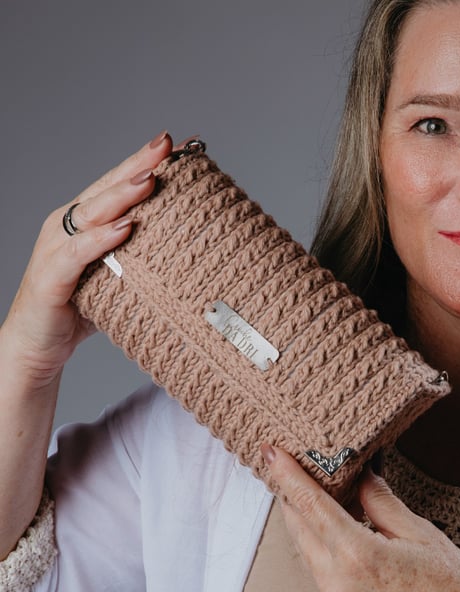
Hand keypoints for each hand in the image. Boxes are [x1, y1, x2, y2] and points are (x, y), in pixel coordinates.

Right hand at [2, 131, 172, 386]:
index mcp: (85, 224)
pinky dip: (101, 239)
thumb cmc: (79, 311)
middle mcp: (68, 228)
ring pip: (91, 214)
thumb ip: (142, 261)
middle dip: (137, 165)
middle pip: (106, 189)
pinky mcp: (51, 277)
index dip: (145, 163)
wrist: (37, 347)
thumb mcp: (118, 279)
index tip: (179, 145)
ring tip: (151, 179)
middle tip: (166, 146)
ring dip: (122, 195)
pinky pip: (78, 254)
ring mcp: (56, 249)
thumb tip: (191, 256)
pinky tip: (124, 229)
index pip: (118, 186)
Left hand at [262, 444, 459, 591]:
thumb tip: (360, 477)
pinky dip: (321, 548)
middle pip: (298, 528)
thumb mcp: (420, 534)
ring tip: (315, 494)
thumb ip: (381, 503)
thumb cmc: (455, 590)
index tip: (269, 452)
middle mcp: (337, 584)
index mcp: (357, 555)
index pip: (309, 504)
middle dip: (292, 495)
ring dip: (306, 522)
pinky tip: (336, 533)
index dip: (286, 475)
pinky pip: (320, 574)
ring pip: (307, 552)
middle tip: (292, 466)